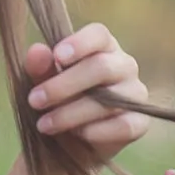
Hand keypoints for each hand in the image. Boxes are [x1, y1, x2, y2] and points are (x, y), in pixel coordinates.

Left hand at [25, 23, 149, 167]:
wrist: (70, 140)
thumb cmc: (57, 98)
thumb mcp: (42, 82)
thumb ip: (39, 66)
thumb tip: (37, 51)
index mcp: (102, 47)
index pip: (99, 34)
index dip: (80, 43)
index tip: (57, 56)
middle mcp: (124, 66)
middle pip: (102, 67)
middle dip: (63, 86)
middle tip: (34, 101)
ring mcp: (136, 94)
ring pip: (109, 100)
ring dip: (70, 114)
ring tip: (44, 125)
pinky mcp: (139, 123)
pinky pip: (123, 126)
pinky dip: (96, 132)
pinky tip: (76, 135)